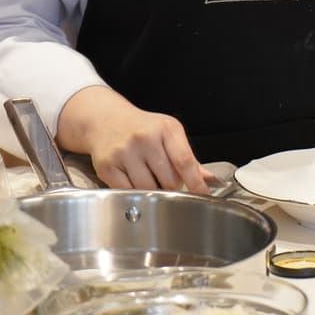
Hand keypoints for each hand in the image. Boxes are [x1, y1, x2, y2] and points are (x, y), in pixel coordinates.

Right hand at [56, 85, 212, 192]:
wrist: (106, 119)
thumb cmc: (142, 127)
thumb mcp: (169, 133)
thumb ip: (188, 157)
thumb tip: (209, 178)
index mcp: (166, 129)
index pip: (185, 161)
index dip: (196, 183)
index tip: (203, 195)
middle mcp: (145, 138)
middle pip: (169, 180)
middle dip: (173, 186)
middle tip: (167, 179)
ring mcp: (124, 152)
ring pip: (148, 189)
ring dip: (154, 191)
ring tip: (150, 177)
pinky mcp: (107, 166)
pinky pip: (128, 192)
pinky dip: (135, 193)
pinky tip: (134, 180)